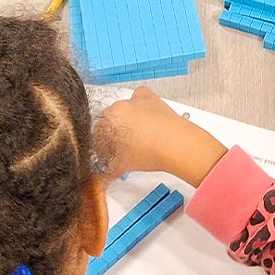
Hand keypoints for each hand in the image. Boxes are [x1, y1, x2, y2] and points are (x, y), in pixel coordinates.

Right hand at [95, 87, 226, 187]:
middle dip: (114, 134)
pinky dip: (139, 104)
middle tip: (123, 148)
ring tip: (138, 136)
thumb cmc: (151, 152)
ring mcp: (134, 101)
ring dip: (126, 120)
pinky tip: (144, 117)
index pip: (97, 134)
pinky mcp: (149, 97)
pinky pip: (139, 96)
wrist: (176, 144)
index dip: (102, 147)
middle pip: (110, 121)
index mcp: (106, 122)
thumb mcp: (122, 166)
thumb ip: (107, 171)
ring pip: (123, 109)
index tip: (108, 154)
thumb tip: (103, 178)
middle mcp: (118, 107)